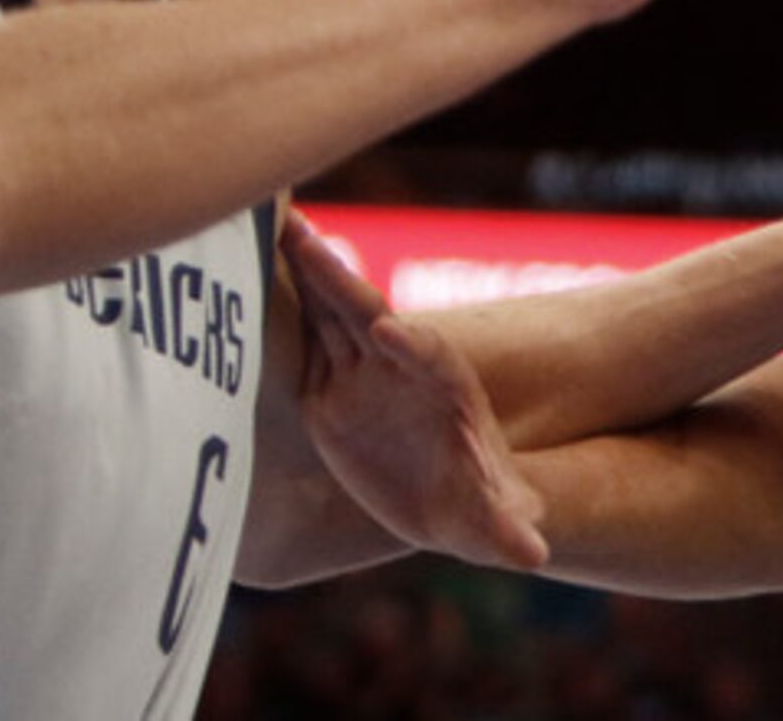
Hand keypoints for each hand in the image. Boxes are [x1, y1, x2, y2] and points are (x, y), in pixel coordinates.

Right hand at [284, 210, 549, 569]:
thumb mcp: (495, 525)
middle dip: (344, 282)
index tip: (389, 331)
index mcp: (449, 396)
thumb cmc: (481, 510)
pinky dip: (282, 304)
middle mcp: (404, 371)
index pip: (434, 363)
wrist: (452, 498)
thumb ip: (508, 533)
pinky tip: (248, 267)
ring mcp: (365, 373)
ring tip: (271, 227)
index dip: (415, 346)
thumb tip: (534, 556)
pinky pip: (305, 337)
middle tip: (308, 240)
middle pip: (373, 318)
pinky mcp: (330, 387)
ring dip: (306, 273)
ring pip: (333, 313)